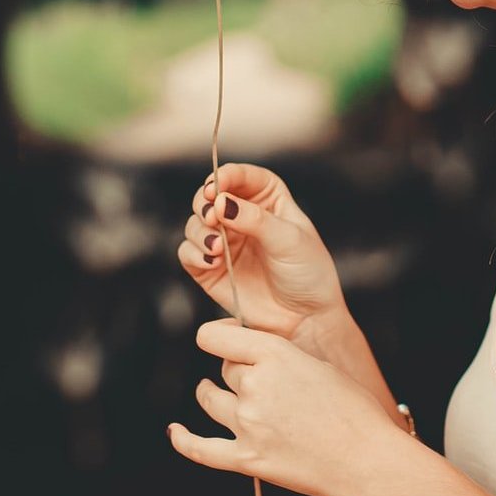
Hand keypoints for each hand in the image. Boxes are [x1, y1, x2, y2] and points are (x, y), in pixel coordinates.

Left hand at [167, 316, 406, 495]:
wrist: (367, 460)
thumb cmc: (354, 412)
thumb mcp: (319, 366)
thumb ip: (281, 357)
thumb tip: (254, 355)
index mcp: (274, 355)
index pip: (217, 337)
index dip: (219, 336)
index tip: (225, 339)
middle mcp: (254, 386)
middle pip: (225, 370)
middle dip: (238, 372)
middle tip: (261, 381)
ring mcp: (247, 424)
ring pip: (212, 400)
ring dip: (212, 395)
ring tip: (213, 393)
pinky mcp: (245, 459)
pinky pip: (201, 449)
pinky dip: (184, 439)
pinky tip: (176, 431)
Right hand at [178, 162, 345, 344]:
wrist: (305, 318)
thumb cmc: (307, 274)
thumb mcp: (289, 240)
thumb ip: (255, 220)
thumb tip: (221, 203)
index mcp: (268, 200)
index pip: (242, 176)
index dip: (226, 176)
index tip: (216, 188)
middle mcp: (242, 217)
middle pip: (209, 196)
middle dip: (205, 204)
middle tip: (212, 217)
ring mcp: (224, 242)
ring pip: (194, 223)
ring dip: (199, 231)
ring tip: (217, 247)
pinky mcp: (209, 268)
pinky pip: (188, 253)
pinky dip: (194, 253)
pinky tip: (211, 261)